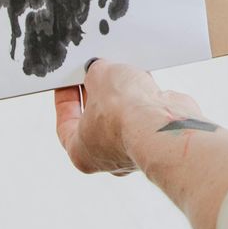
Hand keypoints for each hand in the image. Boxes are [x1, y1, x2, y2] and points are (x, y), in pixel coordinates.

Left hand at [54, 59, 203, 175]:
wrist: (162, 123)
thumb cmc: (123, 113)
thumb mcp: (98, 77)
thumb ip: (95, 73)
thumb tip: (99, 70)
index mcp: (80, 153)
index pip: (65, 125)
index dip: (66, 99)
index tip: (69, 83)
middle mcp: (107, 158)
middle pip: (96, 121)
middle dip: (98, 94)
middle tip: (98, 73)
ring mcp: (135, 151)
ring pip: (124, 118)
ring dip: (124, 95)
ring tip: (124, 72)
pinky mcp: (159, 139)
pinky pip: (146, 116)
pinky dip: (145, 99)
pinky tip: (145, 81)